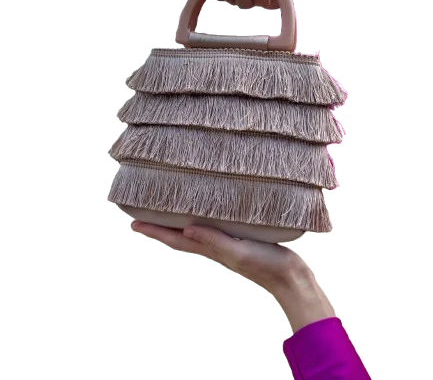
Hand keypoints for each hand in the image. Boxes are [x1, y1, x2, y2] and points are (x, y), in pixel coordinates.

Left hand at [130, 222, 334, 331]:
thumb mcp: (238, 252)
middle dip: (161, 226)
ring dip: (178, 222)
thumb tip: (187, 228)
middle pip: (181, 234)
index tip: (134, 223)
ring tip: (166, 212)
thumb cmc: (266, 264)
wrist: (290, 276)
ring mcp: (227, 243)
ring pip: (195, 231)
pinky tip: (205, 212)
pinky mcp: (239, 238)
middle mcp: (215, 246)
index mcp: (212, 249)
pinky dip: (203, 219)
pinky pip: (213, 227)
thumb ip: (215, 241)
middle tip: (142, 215)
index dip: (156, 231)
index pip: (177, 238)